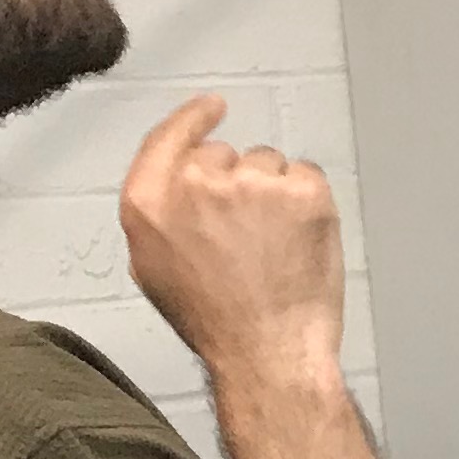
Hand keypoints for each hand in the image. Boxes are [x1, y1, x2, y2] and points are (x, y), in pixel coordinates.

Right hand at [121, 96, 345, 388]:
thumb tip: (178, 187)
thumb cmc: (212, 320)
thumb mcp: (155, 269)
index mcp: (149, 203)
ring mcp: (252, 183)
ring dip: (274, 193)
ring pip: (268, 163)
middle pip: (223, 154)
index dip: (192, 120)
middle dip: (236, 182)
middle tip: (246, 235)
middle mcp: (196, 183)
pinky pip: (306, 176)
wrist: (267, 350)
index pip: (168, 138)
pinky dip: (308, 202)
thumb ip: (160, 216)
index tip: (213, 108)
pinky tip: (300, 242)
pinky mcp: (302, 192)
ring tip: (274, 246)